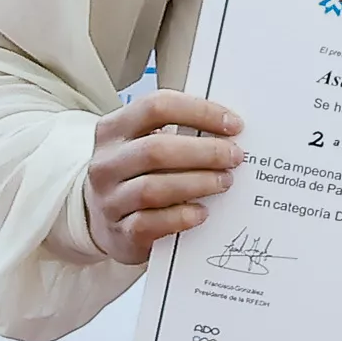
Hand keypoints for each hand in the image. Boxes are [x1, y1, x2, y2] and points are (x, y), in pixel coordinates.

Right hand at [83, 91, 244, 263]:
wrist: (106, 221)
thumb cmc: (140, 175)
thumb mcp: (147, 145)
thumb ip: (180, 133)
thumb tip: (231, 131)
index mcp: (113, 131)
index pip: (156, 107)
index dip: (200, 111)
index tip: (235, 124)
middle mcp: (105, 164)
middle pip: (156, 149)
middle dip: (205, 152)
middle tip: (236, 156)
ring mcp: (109, 200)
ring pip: (152, 188)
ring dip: (198, 183)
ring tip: (225, 181)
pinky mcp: (121, 233)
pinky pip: (150, 223)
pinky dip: (181, 217)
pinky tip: (202, 212)